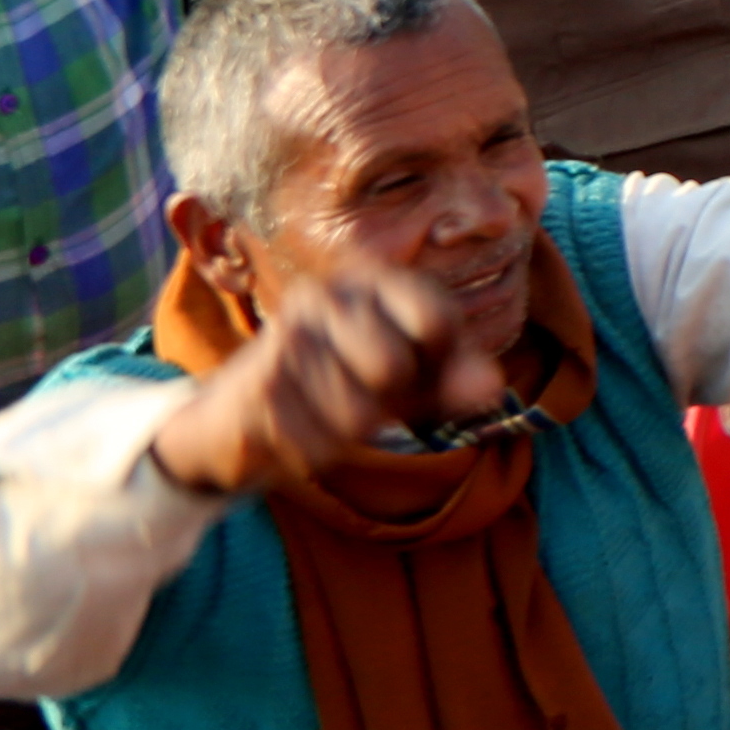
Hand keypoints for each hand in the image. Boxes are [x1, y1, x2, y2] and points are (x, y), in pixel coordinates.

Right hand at [145, 260, 499, 503]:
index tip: (421, 364)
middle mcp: (325, 294)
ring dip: (351, 431)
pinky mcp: (256, 386)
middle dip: (390, 400)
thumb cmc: (344, 382)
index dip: (440, 362)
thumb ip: (458, 378)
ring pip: (358, 414)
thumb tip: (494, 389)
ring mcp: (284, 337)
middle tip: (365, 392)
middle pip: (393, 368)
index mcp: (373, 278)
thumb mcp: (413, 376)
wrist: (236, 416)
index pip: (437, 321)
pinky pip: (320, 444)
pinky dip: (318, 451)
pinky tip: (295, 429)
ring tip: (326, 410)